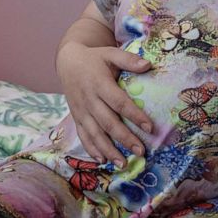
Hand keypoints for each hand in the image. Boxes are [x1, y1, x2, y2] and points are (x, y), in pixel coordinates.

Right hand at [56, 42, 152, 166]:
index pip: (118, 102)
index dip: (134, 115)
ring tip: (123, 163)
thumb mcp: (110, 54)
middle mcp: (89, 99)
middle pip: (108, 122)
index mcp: (99, 83)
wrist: (68, 62)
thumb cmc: (94, 59)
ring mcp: (81, 110)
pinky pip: (83, 135)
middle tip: (141, 151)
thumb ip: (128, 60)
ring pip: (95, 133)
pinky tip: (102, 160)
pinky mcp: (76, 117)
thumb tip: (148, 65)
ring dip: (108, 149)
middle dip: (124, 138)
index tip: (149, 127)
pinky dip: (91, 149)